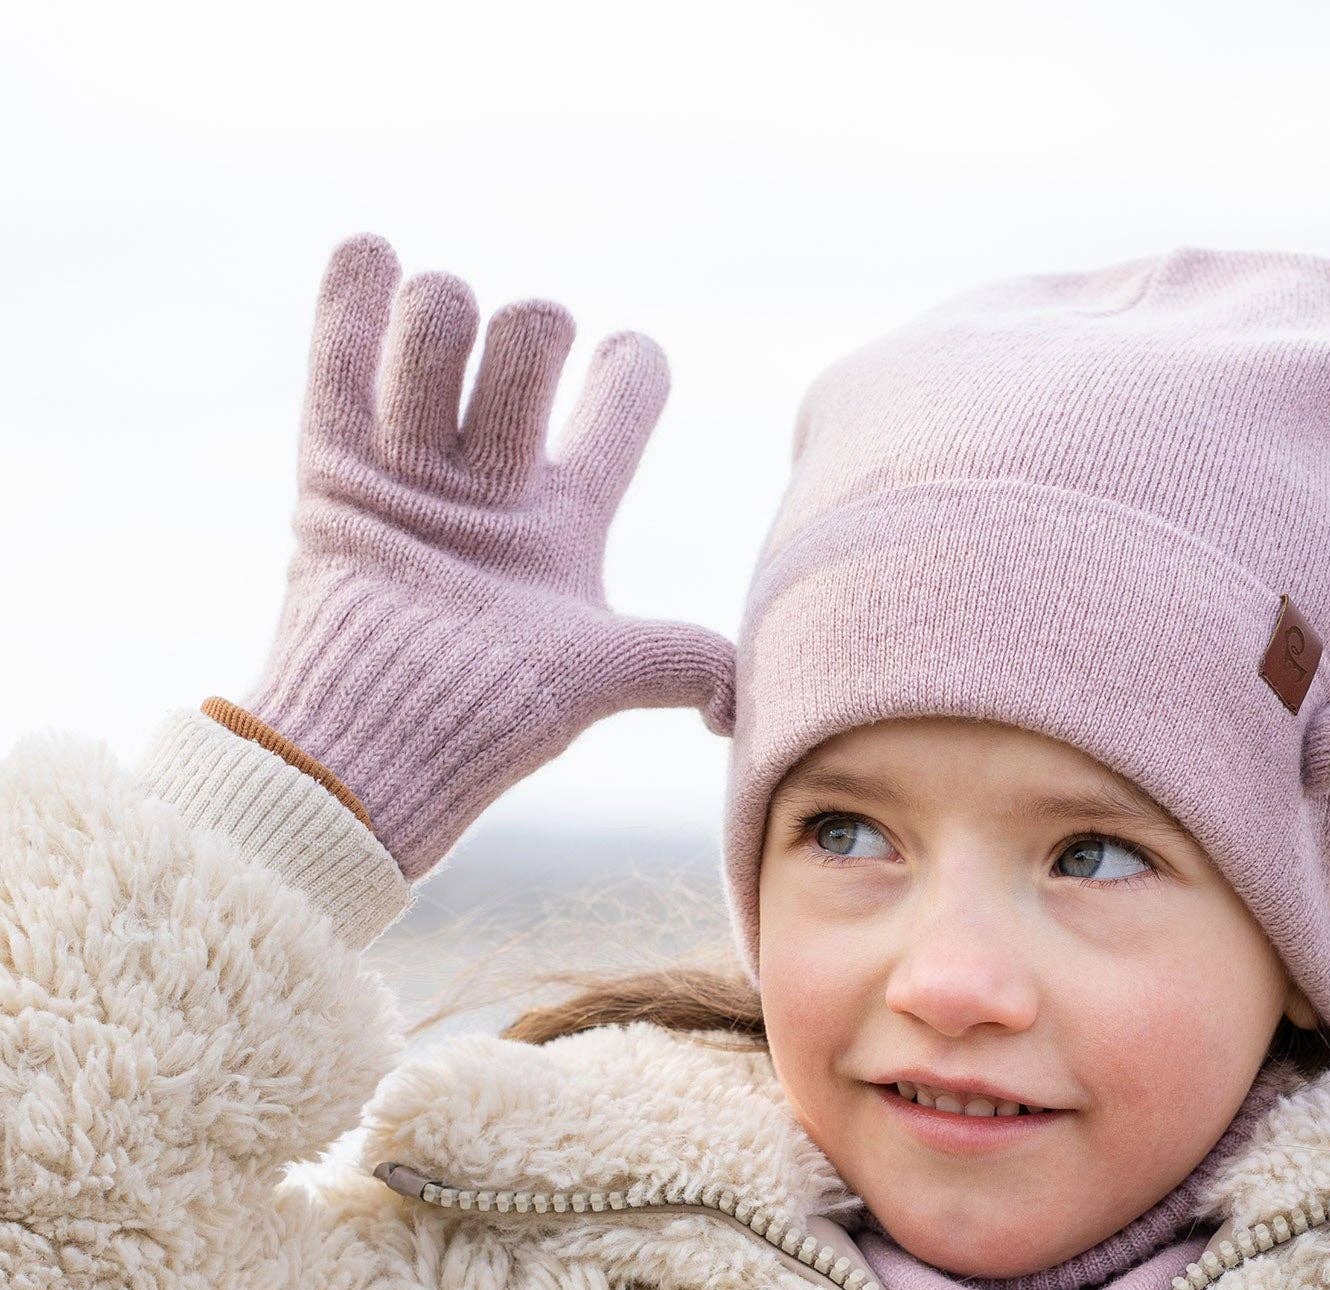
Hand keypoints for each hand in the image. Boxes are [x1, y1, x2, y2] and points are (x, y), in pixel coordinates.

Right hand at [237, 234, 734, 878]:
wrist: (376, 745)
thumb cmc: (491, 720)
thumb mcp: (602, 680)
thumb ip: (681, 662)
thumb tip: (740, 710)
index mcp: (566, 520)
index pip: (616, 410)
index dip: (631, 370)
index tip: (624, 358)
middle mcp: (494, 485)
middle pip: (527, 345)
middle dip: (531, 334)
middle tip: (514, 375)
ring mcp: (415, 473)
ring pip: (440, 332)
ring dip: (441, 316)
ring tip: (429, 350)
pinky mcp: (336, 473)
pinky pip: (338, 366)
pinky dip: (350, 300)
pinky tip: (371, 251)